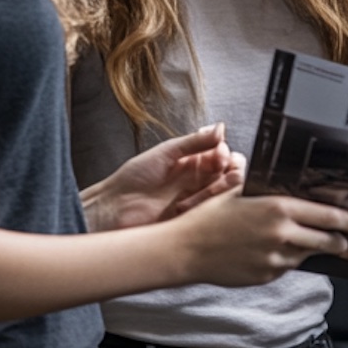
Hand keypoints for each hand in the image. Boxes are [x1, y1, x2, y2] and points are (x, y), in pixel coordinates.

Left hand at [81, 123, 243, 233]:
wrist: (115, 207)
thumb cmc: (133, 178)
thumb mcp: (166, 152)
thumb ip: (195, 141)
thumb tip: (220, 128)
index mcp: (194, 160)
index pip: (225, 154)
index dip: (225, 153)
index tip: (218, 154)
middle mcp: (200, 179)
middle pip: (233, 173)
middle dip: (230, 172)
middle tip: (216, 172)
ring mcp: (199, 199)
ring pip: (227, 193)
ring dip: (219, 191)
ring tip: (198, 193)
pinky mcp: (195, 219)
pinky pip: (214, 213)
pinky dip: (205, 208)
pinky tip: (186, 206)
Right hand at [180, 188, 347, 286]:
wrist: (186, 249)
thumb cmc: (210, 217)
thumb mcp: (243, 194)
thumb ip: (271, 193)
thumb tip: (296, 193)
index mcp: (279, 208)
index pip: (328, 216)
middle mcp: (282, 234)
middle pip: (328, 241)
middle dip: (342, 241)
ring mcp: (275, 258)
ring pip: (308, 255)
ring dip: (312, 250)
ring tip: (304, 242)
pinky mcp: (267, 276)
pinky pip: (287, 266)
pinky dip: (288, 259)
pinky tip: (273, 250)